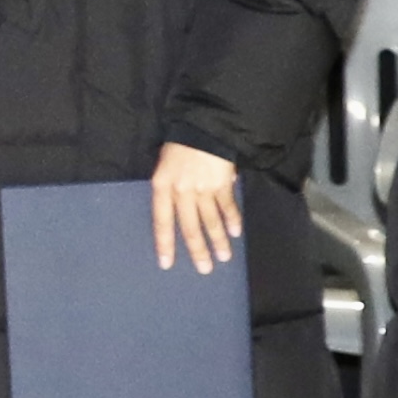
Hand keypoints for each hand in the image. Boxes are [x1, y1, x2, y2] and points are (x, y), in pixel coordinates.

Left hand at [150, 140, 239, 271]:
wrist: (202, 128)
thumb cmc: (180, 147)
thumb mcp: (164, 166)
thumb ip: (171, 189)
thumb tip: (184, 209)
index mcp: (162, 186)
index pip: (162, 221)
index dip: (164, 243)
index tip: (167, 264)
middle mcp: (181, 191)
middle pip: (189, 226)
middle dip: (197, 249)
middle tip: (204, 269)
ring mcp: (203, 188)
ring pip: (210, 220)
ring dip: (218, 240)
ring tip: (223, 258)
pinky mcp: (222, 183)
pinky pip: (227, 206)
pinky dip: (233, 220)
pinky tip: (236, 233)